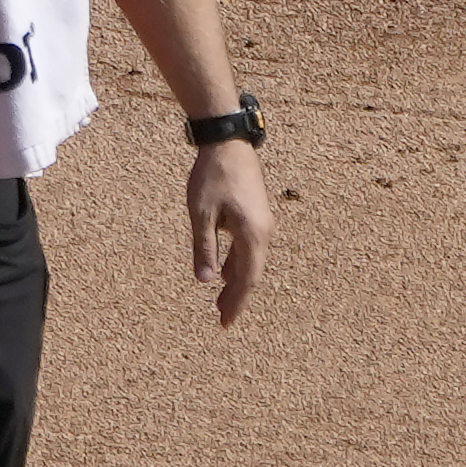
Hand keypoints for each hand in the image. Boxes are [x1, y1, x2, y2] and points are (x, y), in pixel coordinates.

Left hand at [185, 142, 271, 325]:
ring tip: (221, 302)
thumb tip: (204, 280)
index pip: (246, 279)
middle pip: (251, 273)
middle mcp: (264, 232)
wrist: (229, 143)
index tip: (226, 323)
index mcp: (253, 234)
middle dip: (236, 297)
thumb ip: (203, 246)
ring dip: (236, 281)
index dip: (236, 302)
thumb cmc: (212, 176)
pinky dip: (237, 264)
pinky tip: (224, 273)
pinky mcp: (256, 216)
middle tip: (223, 319)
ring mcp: (262, 224)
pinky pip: (249, 248)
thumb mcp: (201, 212)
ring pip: (250, 261)